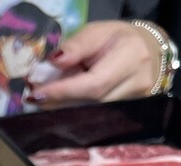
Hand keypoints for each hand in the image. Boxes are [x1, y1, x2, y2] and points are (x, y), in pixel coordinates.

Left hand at [28, 21, 163, 106]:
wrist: (146, 51)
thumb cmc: (118, 40)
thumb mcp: (97, 32)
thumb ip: (77, 46)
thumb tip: (54, 62)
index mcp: (131, 58)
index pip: (93, 84)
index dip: (63, 92)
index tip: (36, 94)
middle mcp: (137, 84)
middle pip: (90, 104)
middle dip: (58, 102)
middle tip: (34, 98)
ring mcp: (135, 104)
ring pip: (92, 115)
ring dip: (63, 109)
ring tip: (45, 100)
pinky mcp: (129, 117)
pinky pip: (96, 119)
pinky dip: (75, 113)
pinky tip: (61, 107)